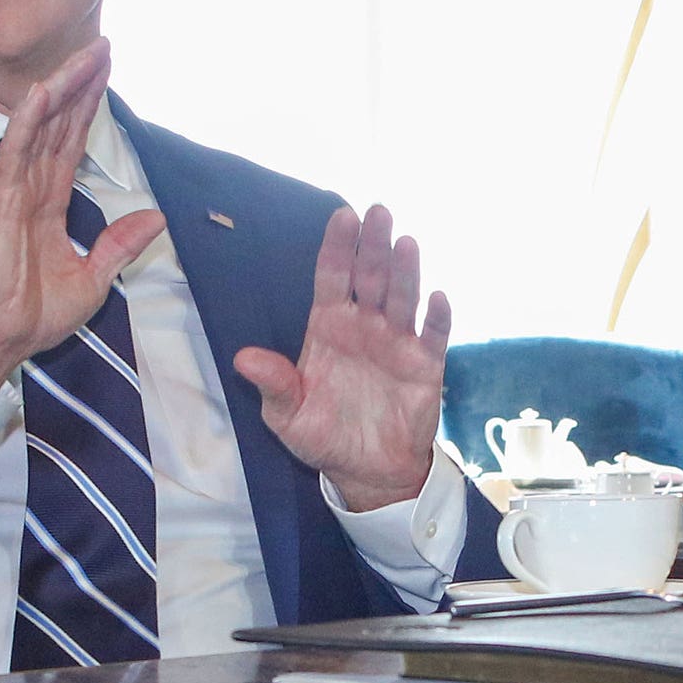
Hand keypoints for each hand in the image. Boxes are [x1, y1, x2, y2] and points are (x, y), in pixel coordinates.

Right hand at [0, 40, 165, 387]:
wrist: (4, 339)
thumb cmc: (36, 314)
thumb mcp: (94, 277)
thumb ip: (120, 243)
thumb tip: (154, 216)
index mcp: (50, 203)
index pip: (73, 142)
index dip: (90, 108)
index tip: (107, 74)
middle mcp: (31, 189)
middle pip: (60, 124)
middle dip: (81, 84)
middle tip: (102, 45)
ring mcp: (14, 192)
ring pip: (39, 127)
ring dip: (61, 90)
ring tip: (83, 55)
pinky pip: (14, 153)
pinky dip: (26, 121)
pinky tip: (40, 93)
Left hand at [235, 202, 450, 511]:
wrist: (367, 471)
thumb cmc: (323, 437)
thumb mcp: (287, 416)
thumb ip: (273, 384)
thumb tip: (244, 358)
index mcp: (329, 328)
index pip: (333, 277)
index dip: (337, 247)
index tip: (341, 215)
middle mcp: (365, 326)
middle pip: (371, 276)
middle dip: (373, 244)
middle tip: (378, 211)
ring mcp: (397, 343)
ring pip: (403, 297)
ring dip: (406, 270)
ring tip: (406, 242)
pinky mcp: (425, 366)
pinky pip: (433, 336)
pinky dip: (436, 317)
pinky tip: (438, 297)